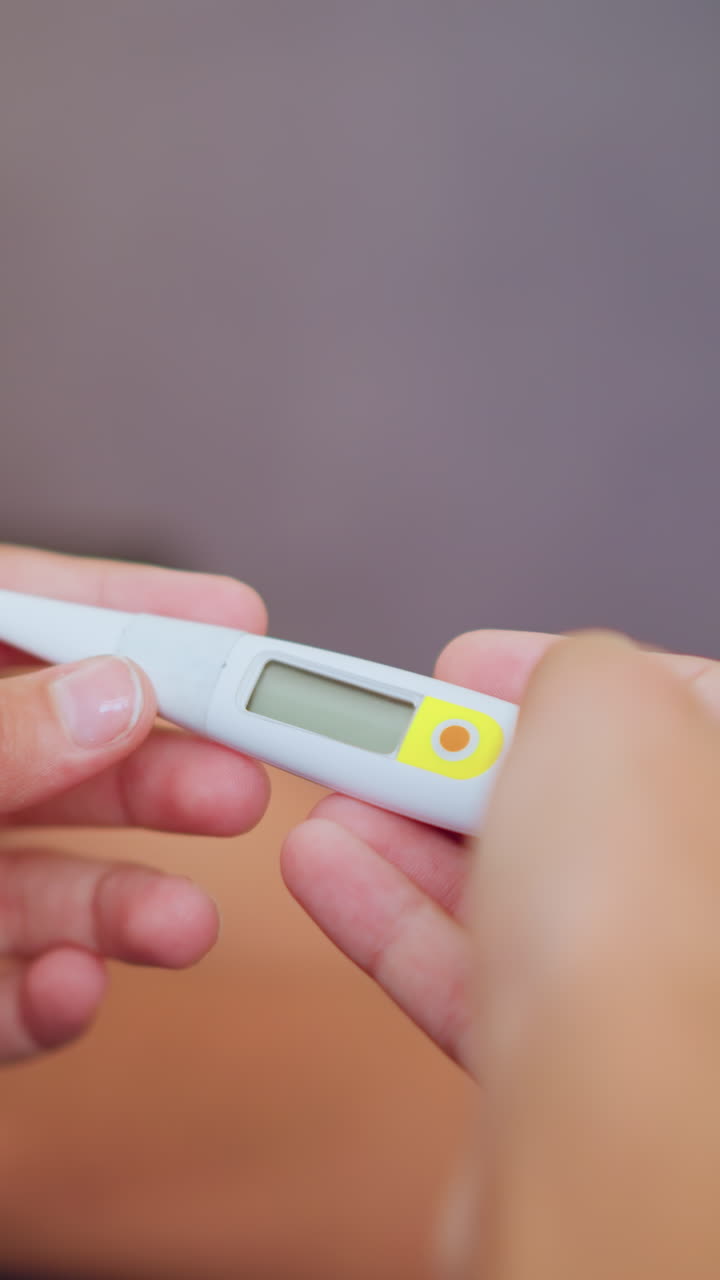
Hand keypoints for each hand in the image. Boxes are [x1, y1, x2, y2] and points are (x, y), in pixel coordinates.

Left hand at [0, 545, 268, 1062]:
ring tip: (189, 928)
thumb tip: (121, 694)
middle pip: (67, 758)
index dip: (132, 609)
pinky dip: (44, 1003)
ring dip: (126, 909)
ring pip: (45, 887)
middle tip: (244, 785)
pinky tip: (72, 990)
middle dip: (163, 774)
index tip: (236, 616)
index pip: (26, 618)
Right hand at [282, 629, 719, 1070]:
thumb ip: (574, 669)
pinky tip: (328, 871)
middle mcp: (713, 903)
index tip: (465, 670)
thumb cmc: (648, 911)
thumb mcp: (603, 700)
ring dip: (409, 843)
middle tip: (377, 738)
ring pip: (522, 897)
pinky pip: (481, 981)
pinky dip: (398, 923)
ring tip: (329, 799)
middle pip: (579, 807)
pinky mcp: (580, 1082)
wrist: (610, 1123)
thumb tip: (545, 684)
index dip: (552, 679)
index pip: (672, 704)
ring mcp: (663, 1000)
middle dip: (459, 767)